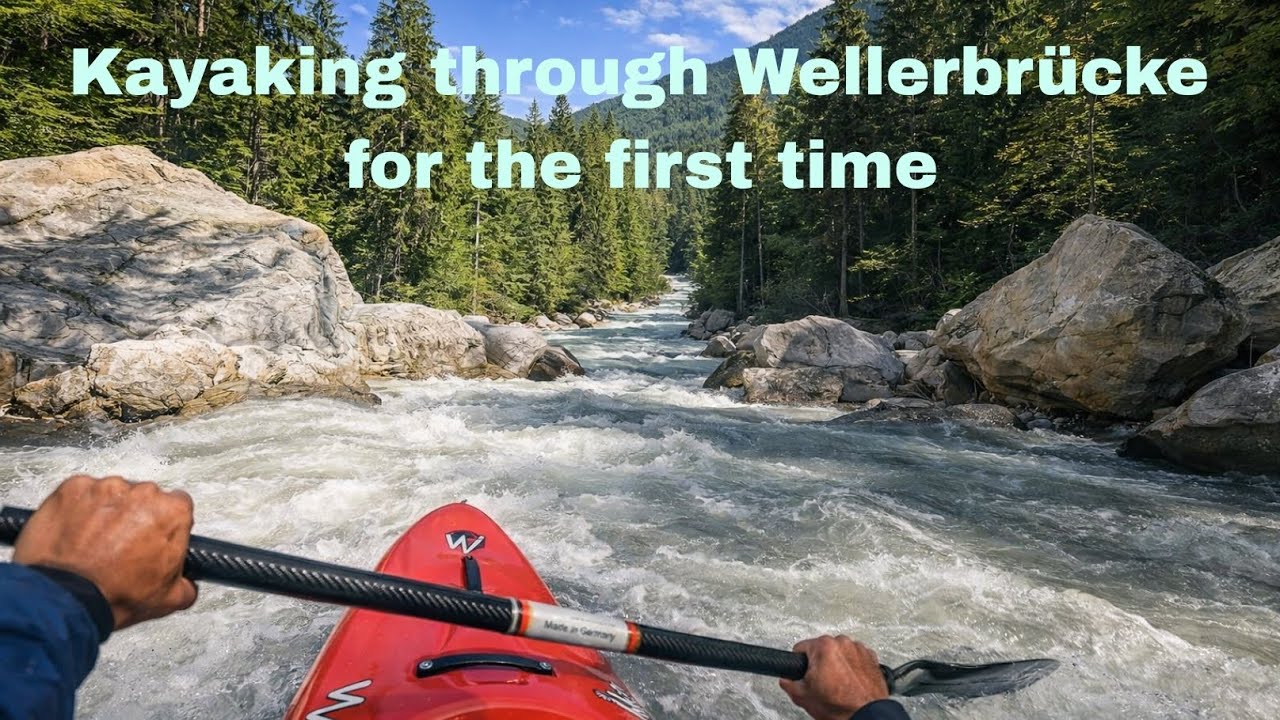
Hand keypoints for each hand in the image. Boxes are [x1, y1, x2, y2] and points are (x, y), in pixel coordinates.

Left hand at [13, 475, 198, 629]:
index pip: (178, 506)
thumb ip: (188, 583)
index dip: (165, 524)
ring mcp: (105, 488)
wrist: (66, 600)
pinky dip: (77, 510)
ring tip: (92, 543)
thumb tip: (187, 583)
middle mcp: (142, 493)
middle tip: (119, 546)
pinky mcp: (72, 489)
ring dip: (105, 512)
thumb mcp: (169, 600)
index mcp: (172, 512)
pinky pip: (79, 494)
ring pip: (111, 494)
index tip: (152, 538)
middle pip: (144, 497)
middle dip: (135, 517)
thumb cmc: (115, 595)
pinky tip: (73, 535)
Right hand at [780, 635, 889, 719]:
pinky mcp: (871, 657)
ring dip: (837, 663)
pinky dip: (852, 666)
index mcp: (823, 646)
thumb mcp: (803, 697)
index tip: (805, 673)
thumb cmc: (840, 706)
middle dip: (820, 663)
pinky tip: (850, 681)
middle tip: (822, 682)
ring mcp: (858, 648)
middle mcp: (842, 642)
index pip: (800, 648)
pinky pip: (854, 657)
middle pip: (821, 648)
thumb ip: (788, 683)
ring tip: (838, 683)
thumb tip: (786, 680)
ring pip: (839, 652)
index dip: (800, 664)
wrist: (866, 716)